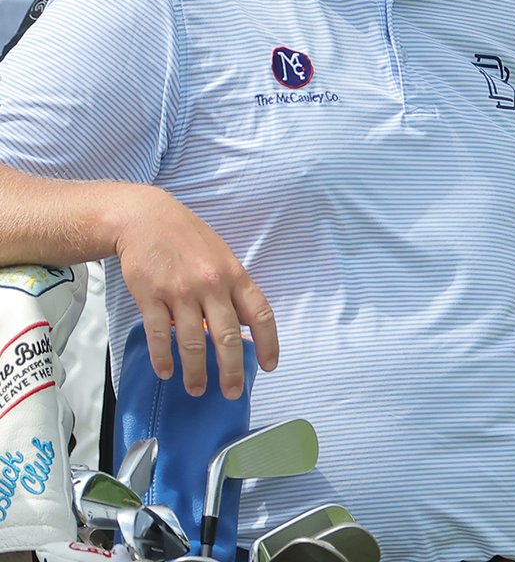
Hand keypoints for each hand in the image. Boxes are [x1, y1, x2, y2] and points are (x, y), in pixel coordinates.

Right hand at [113, 185, 278, 397]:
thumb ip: (231, 289)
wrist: (146, 218)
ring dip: (195, 371)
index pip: (260, 313)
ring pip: (192, 342)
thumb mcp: (220, 256)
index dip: (268, 342)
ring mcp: (181, 291)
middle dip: (231, 370)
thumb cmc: (188, 239)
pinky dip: (163, 358)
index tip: (270, 365)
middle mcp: (211, 284)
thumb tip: (241, 327)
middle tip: (231, 392)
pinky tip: (166, 372)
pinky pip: (158, 334)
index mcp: (234, 274)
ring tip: (196, 389)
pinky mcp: (151, 295)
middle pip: (227, 336)